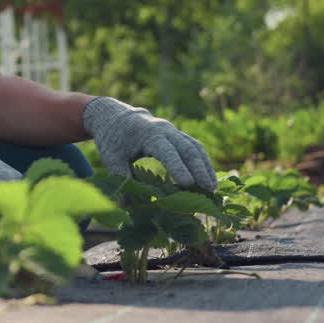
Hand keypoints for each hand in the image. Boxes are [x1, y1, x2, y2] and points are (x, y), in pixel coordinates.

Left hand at [82, 96, 216, 190]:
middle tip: (209, 190)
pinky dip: (202, 161)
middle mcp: (164, 129)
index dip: (178, 167)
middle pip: (187, 148)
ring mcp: (172, 131)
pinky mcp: (176, 135)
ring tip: (212, 188)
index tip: (188, 184)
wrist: (113, 115)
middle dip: (200, 169)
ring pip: (194, 146)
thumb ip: (121, 179)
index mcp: (147, 133)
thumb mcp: (111, 158)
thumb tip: (127, 206)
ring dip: (205, 166)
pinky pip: (194, 146)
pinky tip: (207, 178)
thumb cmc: (111, 139)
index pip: (166, 151)